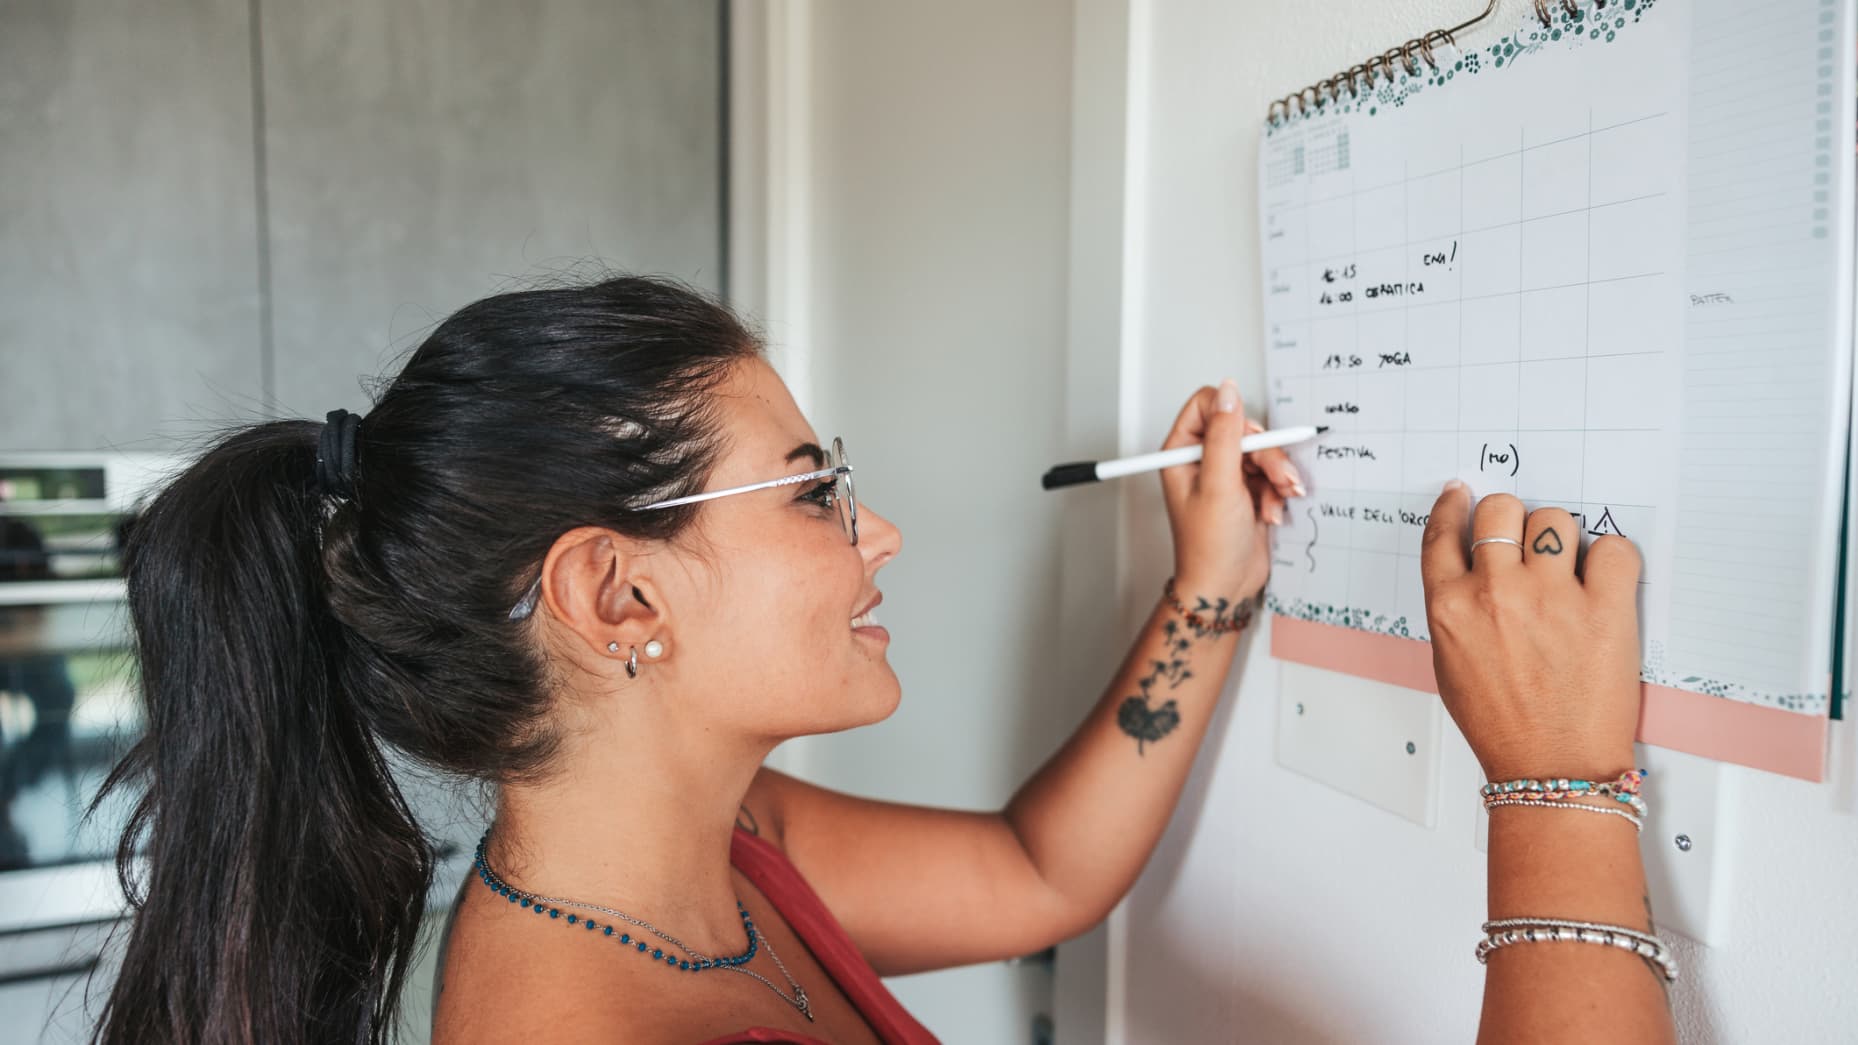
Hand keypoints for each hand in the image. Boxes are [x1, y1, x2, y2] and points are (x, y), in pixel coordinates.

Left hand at [1160, 379, 1301, 601]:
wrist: (1225, 586)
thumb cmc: (1209, 546)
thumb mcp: (1218, 485)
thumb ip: (1224, 435)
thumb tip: (1228, 391)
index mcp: (1182, 452)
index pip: (1207, 405)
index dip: (1233, 416)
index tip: (1249, 438)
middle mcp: (1202, 459)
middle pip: (1243, 428)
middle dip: (1266, 454)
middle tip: (1276, 477)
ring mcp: (1226, 474)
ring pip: (1262, 451)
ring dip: (1277, 474)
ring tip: (1278, 500)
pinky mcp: (1248, 490)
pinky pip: (1272, 472)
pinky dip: (1278, 490)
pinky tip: (1273, 512)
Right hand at [1420, 483, 1642, 780]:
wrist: (1550, 768)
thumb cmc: (1501, 725)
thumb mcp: (1450, 665)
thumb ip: (1454, 611)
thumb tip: (1470, 570)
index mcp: (1449, 607)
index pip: (1442, 533)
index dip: (1454, 506)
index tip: (1463, 494)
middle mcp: (1495, 593)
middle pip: (1501, 510)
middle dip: (1513, 521)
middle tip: (1527, 544)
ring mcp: (1550, 597)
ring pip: (1554, 519)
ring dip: (1561, 538)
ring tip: (1568, 570)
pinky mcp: (1603, 608)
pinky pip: (1614, 548)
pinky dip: (1612, 558)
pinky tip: (1604, 581)